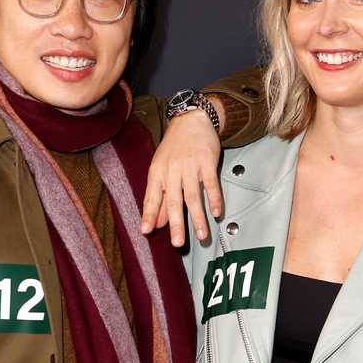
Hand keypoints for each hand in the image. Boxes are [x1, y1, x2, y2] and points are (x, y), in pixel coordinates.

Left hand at [141, 109, 222, 246]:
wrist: (192, 120)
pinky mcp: (207, 161)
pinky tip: (217, 213)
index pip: (152, 197)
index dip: (149, 214)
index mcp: (158, 172)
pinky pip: (211, 183)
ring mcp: (190, 166)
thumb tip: (158, 223)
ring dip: (198, 217)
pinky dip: (215, 199)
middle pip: (174, 200)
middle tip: (177, 243)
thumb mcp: (162, 169)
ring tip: (201, 236)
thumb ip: (161, 197)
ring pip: (194, 196)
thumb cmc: (174, 148)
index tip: (146, 231)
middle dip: (176, 224)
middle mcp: (172, 170)